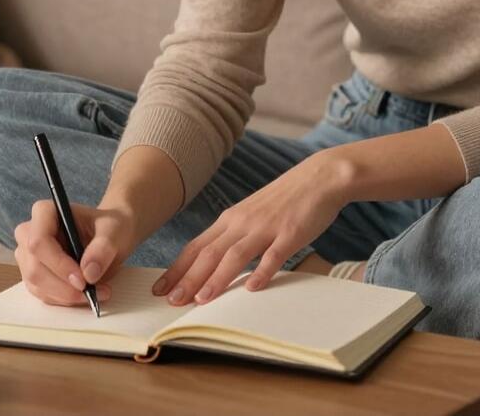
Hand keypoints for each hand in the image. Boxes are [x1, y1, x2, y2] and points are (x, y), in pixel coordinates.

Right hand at [14, 199, 138, 306]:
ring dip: (66, 296)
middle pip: (35, 268)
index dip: (58, 264)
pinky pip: (43, 294)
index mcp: (45, 212)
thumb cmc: (109, 226)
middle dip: (63, 286)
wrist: (110, 236)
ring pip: (37, 285)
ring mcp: (28, 256)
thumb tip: (88, 273)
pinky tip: (85, 295)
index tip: (83, 280)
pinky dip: (64, 299)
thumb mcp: (114, 230)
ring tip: (96, 293)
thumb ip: (103, 247)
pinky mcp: (34, 275)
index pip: (39, 242)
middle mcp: (29, 233)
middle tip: (91, 292)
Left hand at [151, 153, 347, 305]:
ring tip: (202, 300)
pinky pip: (274, 254)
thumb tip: (213, 262)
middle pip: (210, 253)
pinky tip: (253, 287)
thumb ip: (234, 236)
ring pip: (236, 255)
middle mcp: (243, 222)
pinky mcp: (290, 233)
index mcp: (232, 219)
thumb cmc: (285, 199)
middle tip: (171, 301)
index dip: (178, 268)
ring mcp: (267, 227)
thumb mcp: (252, 214)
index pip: (197, 246)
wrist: (319, 177)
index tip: (160, 289)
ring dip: (217, 278)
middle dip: (189, 278)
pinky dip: (262, 271)